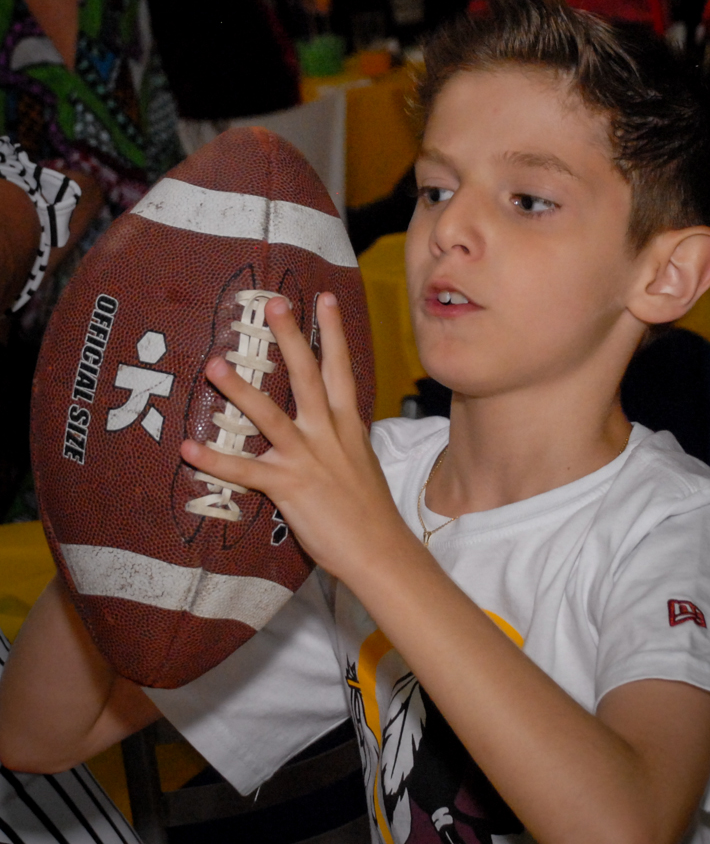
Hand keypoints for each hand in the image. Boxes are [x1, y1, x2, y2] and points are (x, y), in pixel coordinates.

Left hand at [180, 294, 407, 581]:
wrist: (380, 551)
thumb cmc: (369, 509)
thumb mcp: (360, 460)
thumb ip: (340, 436)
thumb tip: (330, 420)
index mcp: (348, 424)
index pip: (340, 368)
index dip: (332, 332)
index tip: (323, 298)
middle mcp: (329, 434)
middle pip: (307, 376)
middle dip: (290, 338)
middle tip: (274, 304)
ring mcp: (308, 459)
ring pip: (270, 415)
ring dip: (240, 389)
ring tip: (215, 364)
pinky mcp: (289, 488)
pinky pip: (245, 471)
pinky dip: (215, 460)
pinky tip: (188, 448)